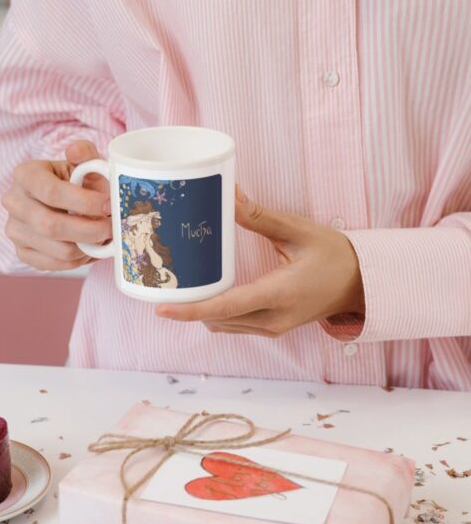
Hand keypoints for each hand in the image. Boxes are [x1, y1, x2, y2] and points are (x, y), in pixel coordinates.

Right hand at [2, 140, 111, 269]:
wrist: (62, 201)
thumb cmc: (76, 181)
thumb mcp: (82, 163)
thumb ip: (85, 153)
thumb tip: (75, 150)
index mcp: (25, 174)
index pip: (51, 192)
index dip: (84, 202)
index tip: (108, 205)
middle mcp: (13, 202)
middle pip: (51, 225)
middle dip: (90, 230)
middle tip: (112, 227)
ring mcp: (14, 230)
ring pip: (58, 250)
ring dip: (89, 247)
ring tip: (104, 237)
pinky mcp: (22, 253)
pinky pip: (56, 265)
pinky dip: (79, 260)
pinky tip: (90, 248)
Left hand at [156, 187, 364, 337]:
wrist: (362, 283)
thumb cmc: (335, 255)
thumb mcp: (299, 231)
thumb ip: (260, 217)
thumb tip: (229, 195)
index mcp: (280, 293)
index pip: (227, 307)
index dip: (191, 310)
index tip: (163, 309)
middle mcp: (274, 319)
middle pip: (218, 319)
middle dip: (189, 307)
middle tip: (165, 284)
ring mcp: (273, 328)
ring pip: (224, 325)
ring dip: (201, 311)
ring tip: (181, 287)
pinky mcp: (272, 327)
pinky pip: (235, 325)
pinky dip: (217, 313)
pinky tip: (207, 294)